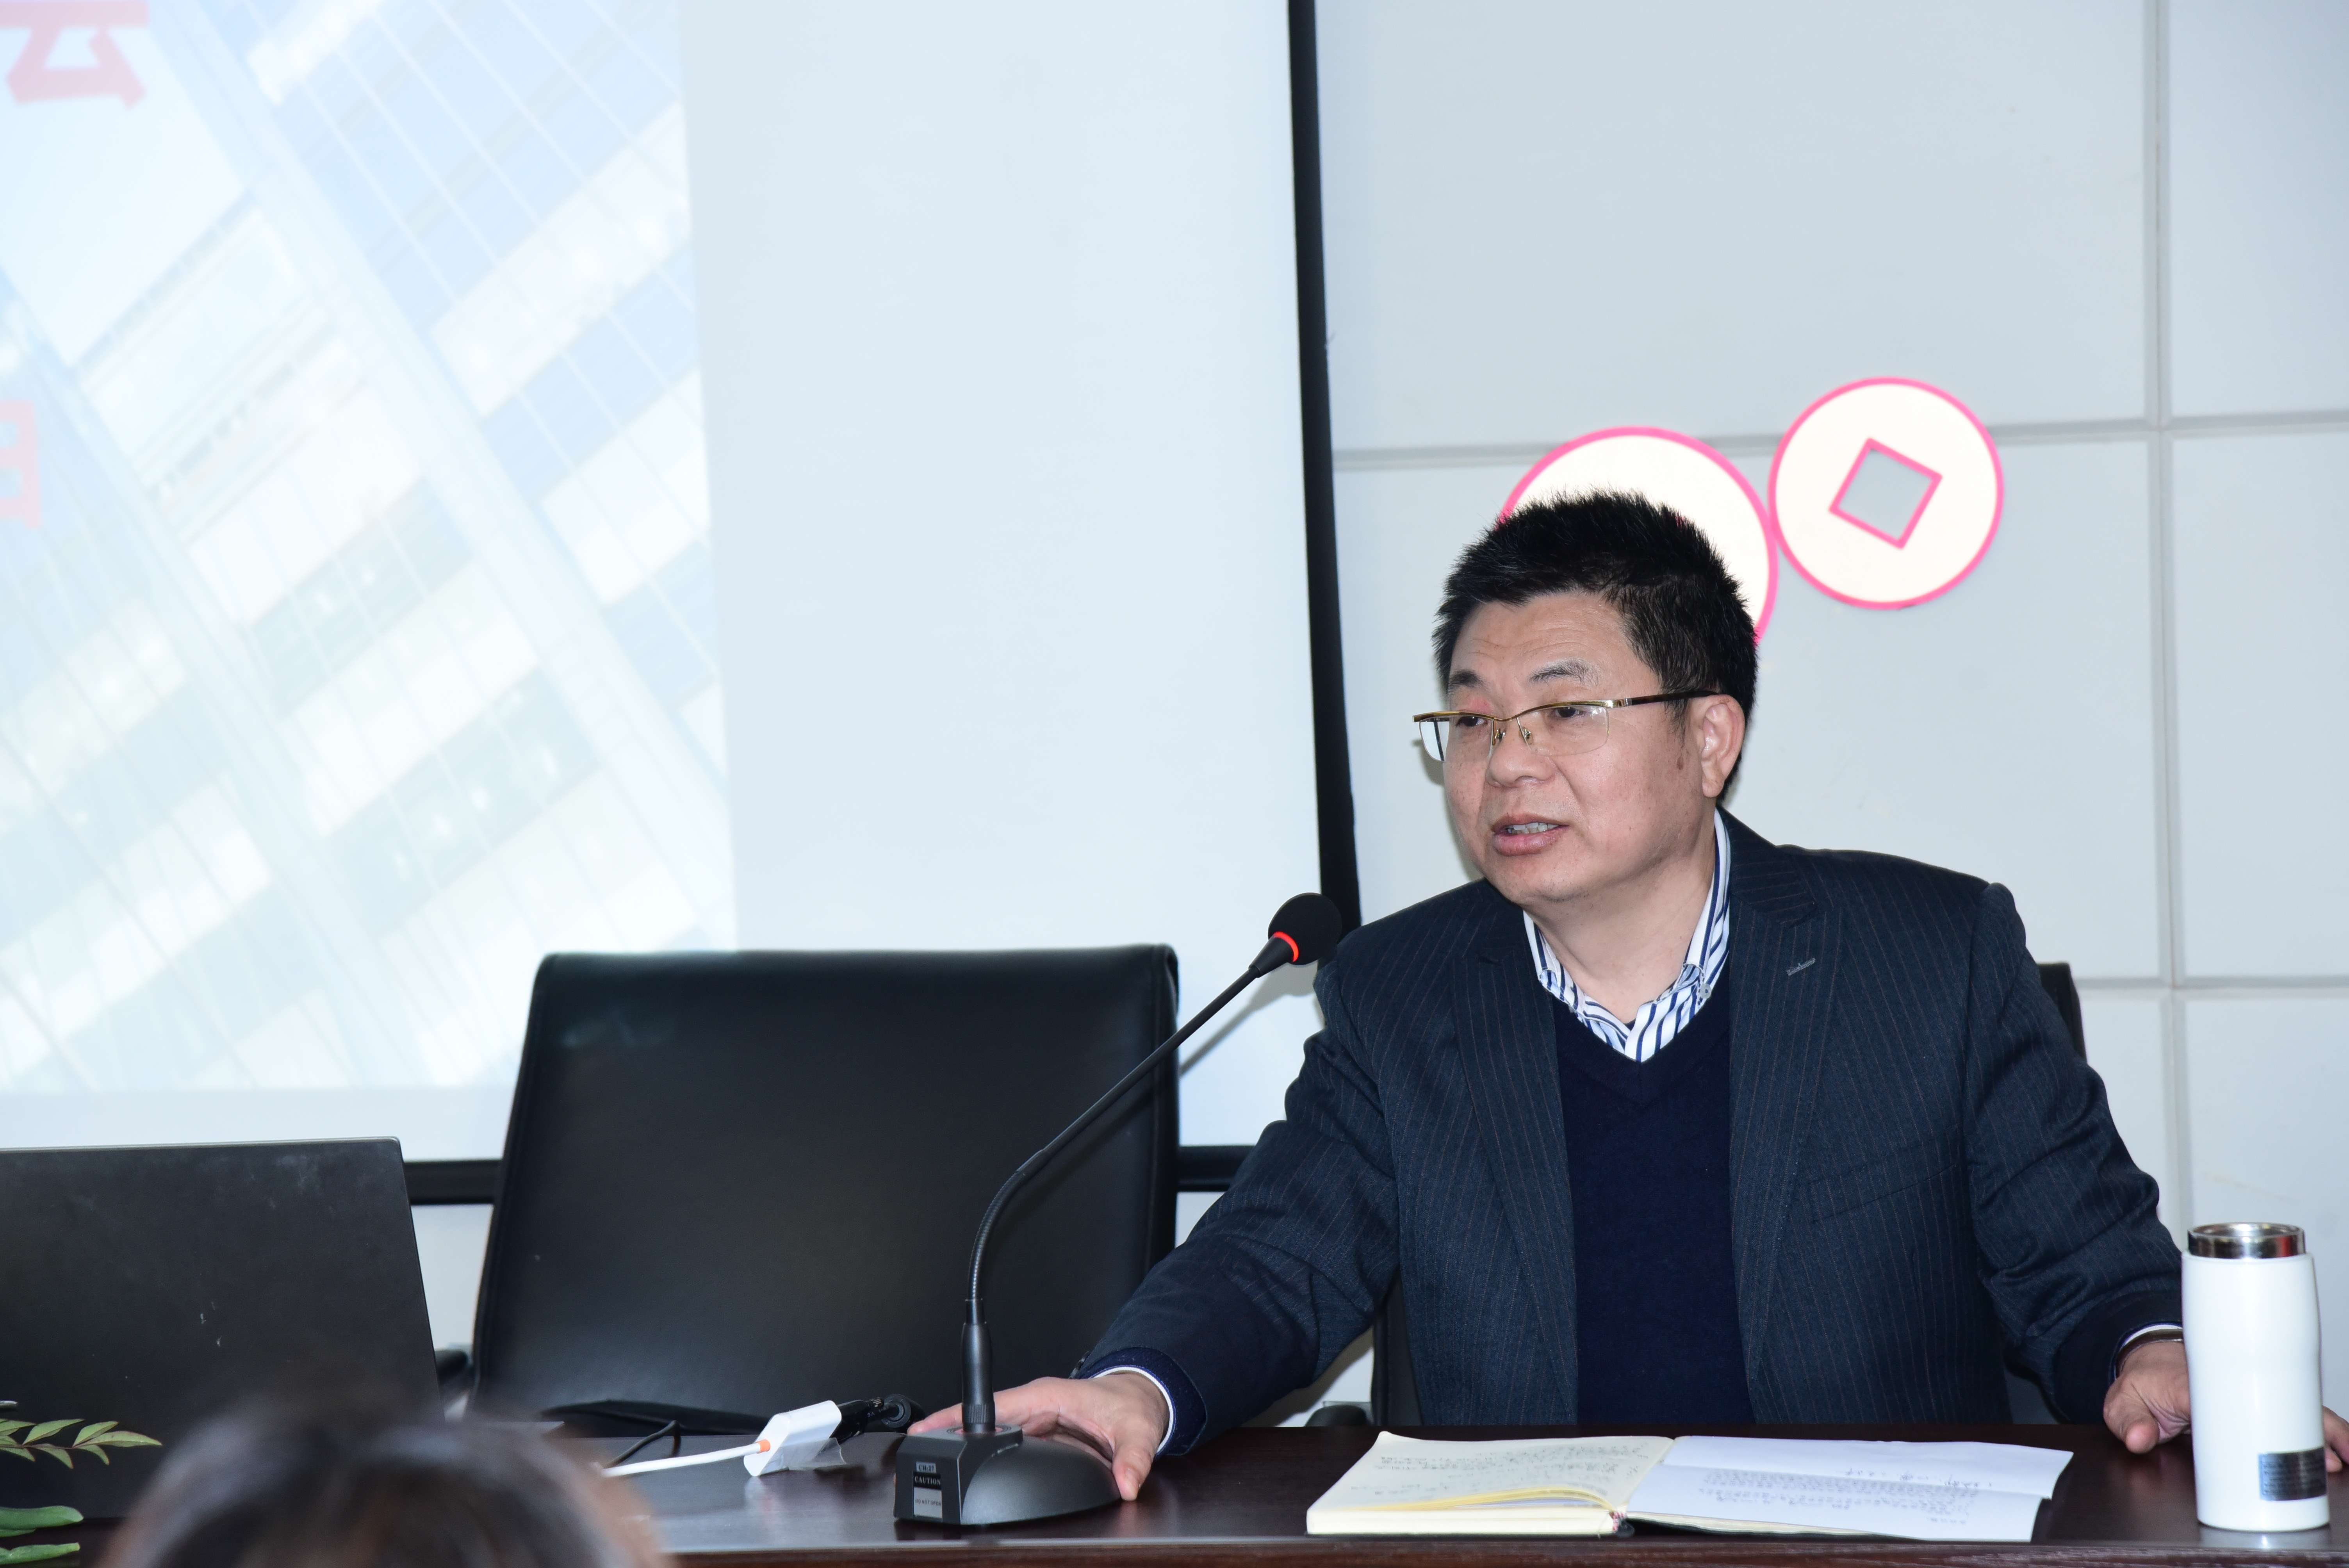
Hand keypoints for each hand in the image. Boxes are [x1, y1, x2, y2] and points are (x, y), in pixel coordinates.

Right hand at [910, 1373, 1170, 1500]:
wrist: (1142, 1399)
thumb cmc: (1134, 1404)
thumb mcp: (1139, 1429)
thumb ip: (1134, 1457)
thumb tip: (1126, 1483)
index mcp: (1049, 1396)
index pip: (994, 1404)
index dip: (957, 1415)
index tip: (927, 1428)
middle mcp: (1037, 1406)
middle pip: (983, 1420)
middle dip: (950, 1434)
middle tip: (918, 1453)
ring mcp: (1036, 1421)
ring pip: (991, 1433)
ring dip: (965, 1445)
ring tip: (935, 1465)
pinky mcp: (1040, 1435)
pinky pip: (1006, 1443)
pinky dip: (986, 1454)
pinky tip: (970, 1470)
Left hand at [2107, 1338, 2348, 1470]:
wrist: (2153, 1359)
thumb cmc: (2147, 1380)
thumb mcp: (2123, 1400)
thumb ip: (2126, 1420)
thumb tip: (2139, 1438)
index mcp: (2198, 1384)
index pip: (2230, 1399)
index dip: (2256, 1421)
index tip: (2278, 1442)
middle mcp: (2231, 1384)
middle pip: (2279, 1403)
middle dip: (2309, 1429)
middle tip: (2331, 1456)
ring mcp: (2250, 1389)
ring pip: (2294, 1408)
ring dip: (2322, 1430)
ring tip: (2345, 1453)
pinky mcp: (2260, 1397)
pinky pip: (2293, 1412)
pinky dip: (2317, 1428)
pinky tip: (2337, 1448)